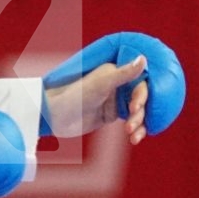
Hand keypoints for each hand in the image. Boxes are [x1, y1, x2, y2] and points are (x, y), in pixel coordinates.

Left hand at [40, 32, 186, 141]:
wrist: (55, 116)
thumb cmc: (74, 95)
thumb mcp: (102, 84)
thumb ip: (124, 73)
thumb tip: (143, 59)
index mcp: (116, 73)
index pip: (140, 83)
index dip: (142, 96)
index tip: (134, 107)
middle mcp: (117, 85)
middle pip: (141, 99)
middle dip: (140, 114)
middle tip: (130, 126)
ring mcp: (115, 101)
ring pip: (138, 112)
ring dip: (139, 124)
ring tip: (132, 136)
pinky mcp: (111, 115)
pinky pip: (131, 122)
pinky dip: (136, 130)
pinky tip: (134, 139)